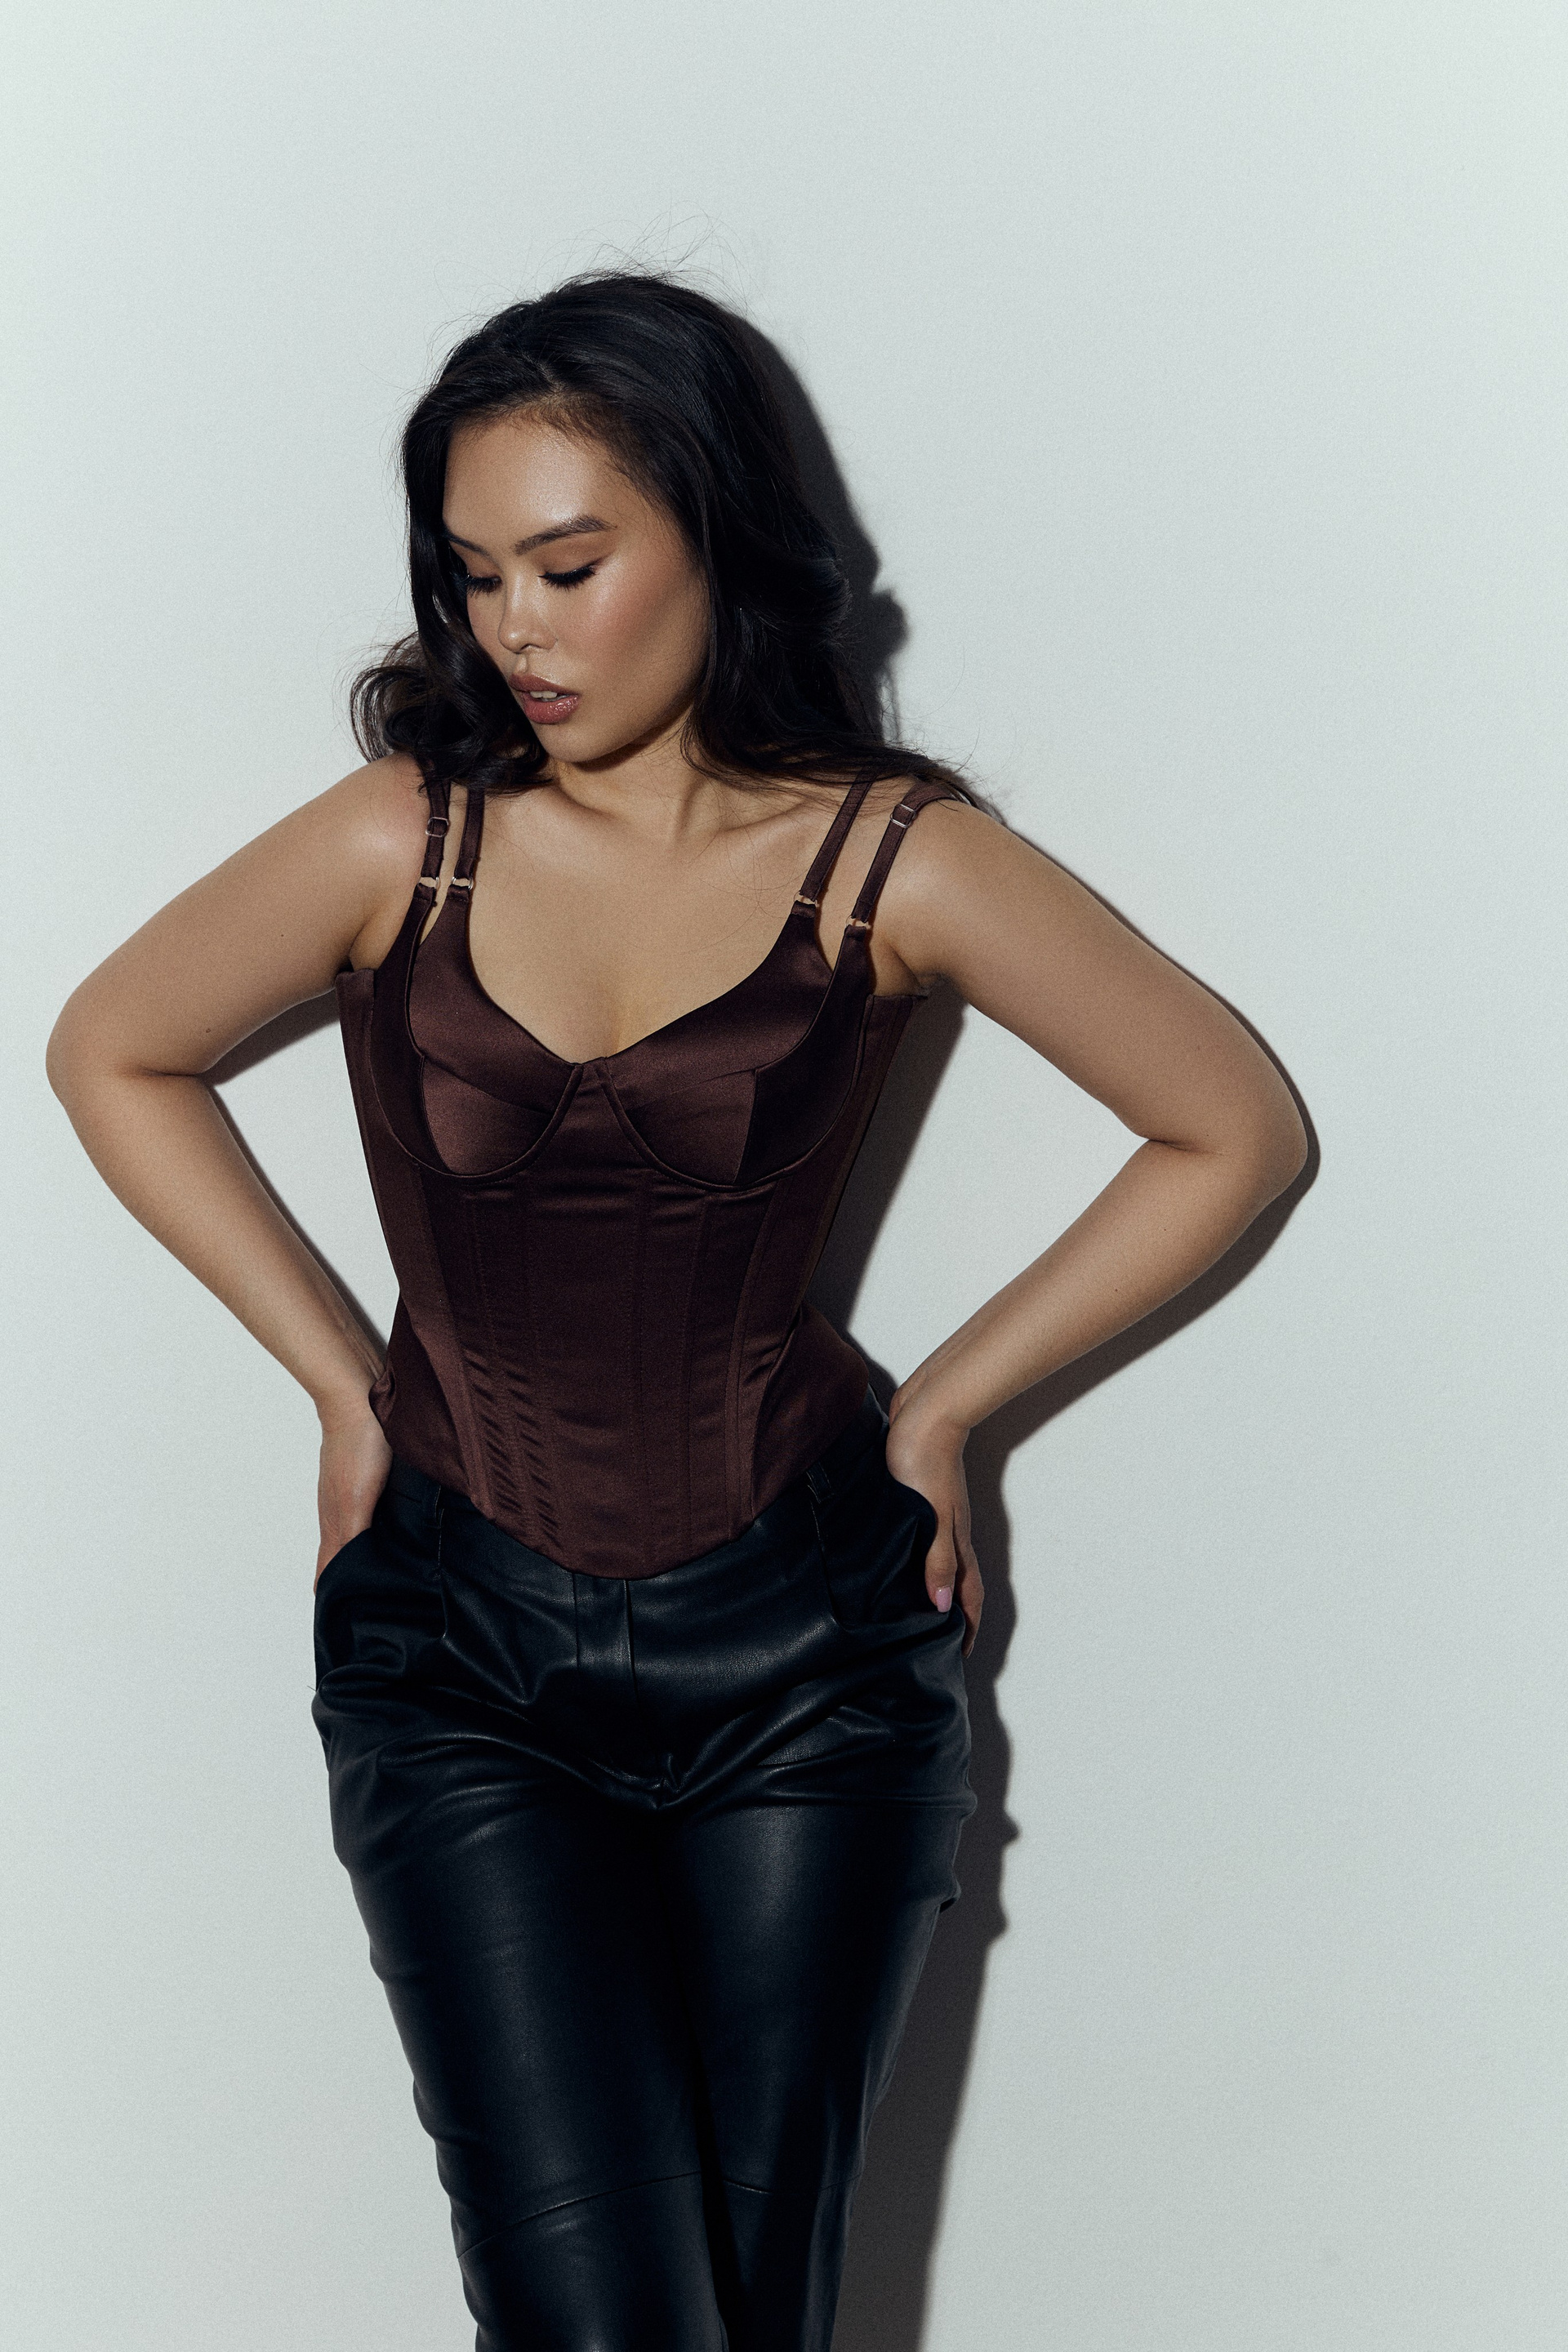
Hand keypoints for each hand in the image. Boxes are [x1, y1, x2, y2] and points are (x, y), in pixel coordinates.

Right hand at [314, 1398, 393, 1587]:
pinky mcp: (372, 1466)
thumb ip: (349, 1539)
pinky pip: (376, 1503)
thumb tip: (337, 1581)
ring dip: (369, 1549)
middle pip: (341, 1550)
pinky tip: (402, 1523)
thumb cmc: (358, 1444)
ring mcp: (356, 1483)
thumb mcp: (356, 1500)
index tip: (343, 1619)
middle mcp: (342, 1503)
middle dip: (352, 1578)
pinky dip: (385, 1522)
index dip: (334, 1591)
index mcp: (335, 1517)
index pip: (329, 1566)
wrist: (361, 1389)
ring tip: (389, 1571)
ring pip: (358, 1526)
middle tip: (370, 1603)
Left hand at [885, 1389, 983, 1656]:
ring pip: (939, 1563)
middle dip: (953, 1617)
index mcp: (955, 1540)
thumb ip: (936, 1559)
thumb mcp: (931, 1516)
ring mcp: (936, 1516)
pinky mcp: (917, 1499)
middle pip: (957, 1583)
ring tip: (914, 1614)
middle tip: (936, 1645)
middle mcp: (950, 1532)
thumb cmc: (924, 1459)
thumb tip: (940, 1605)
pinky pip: (922, 1542)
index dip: (966, 1628)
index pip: (967, 1595)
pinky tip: (896, 1563)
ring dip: (933, 1590)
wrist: (926, 1411)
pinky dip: (916, 1561)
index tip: (960, 1658)